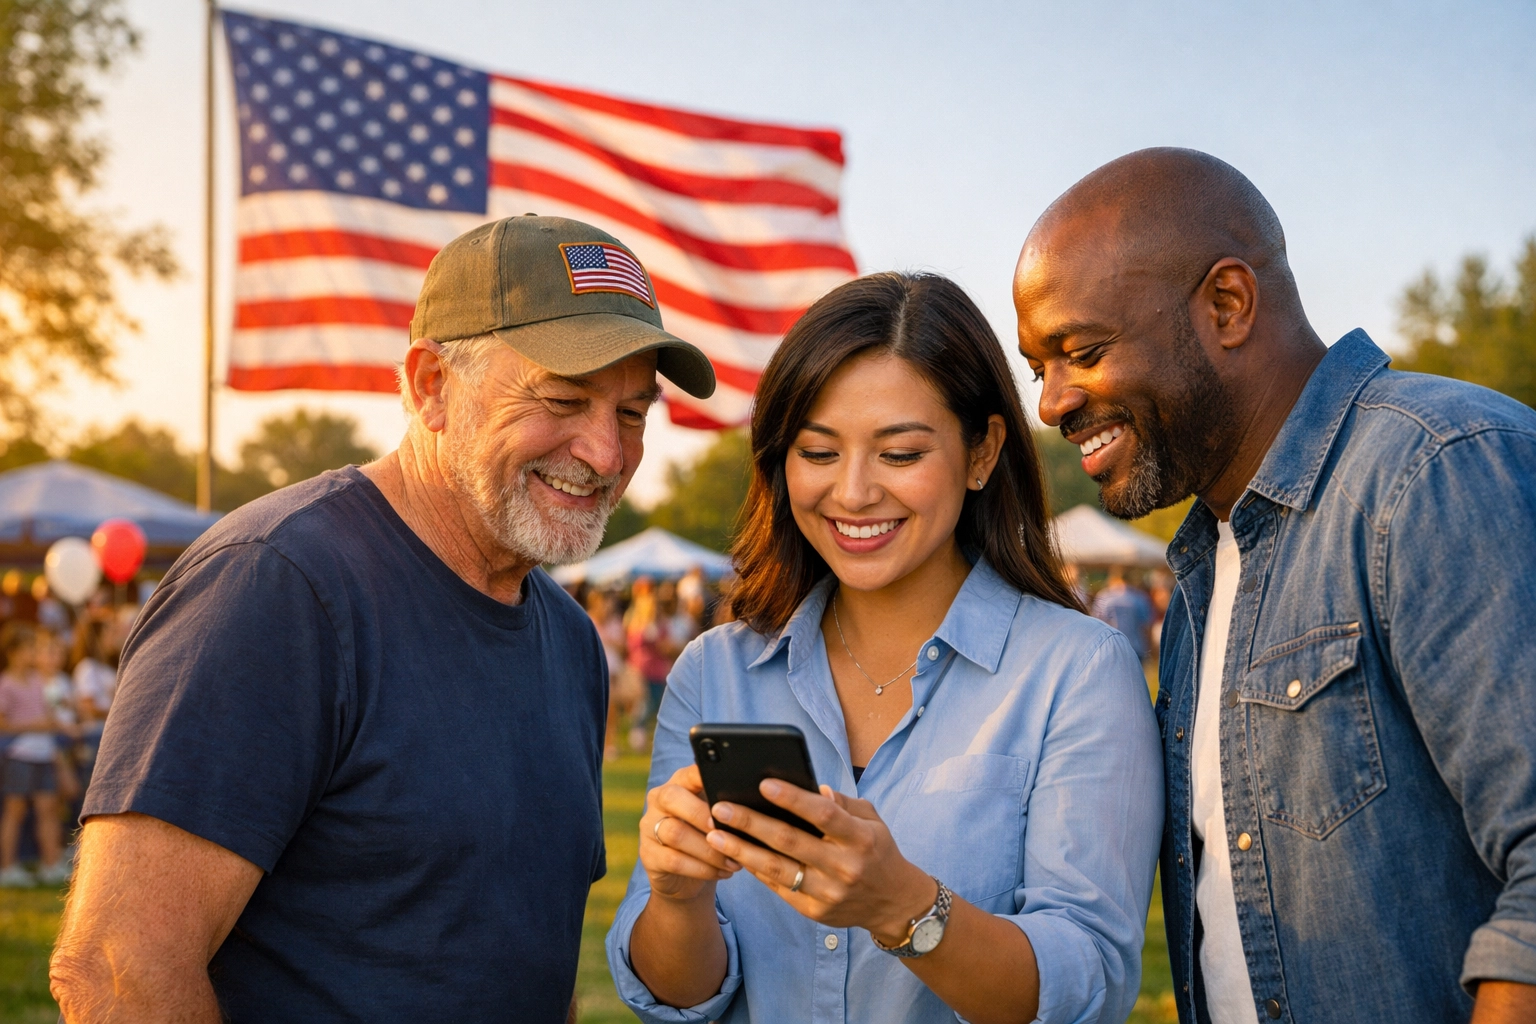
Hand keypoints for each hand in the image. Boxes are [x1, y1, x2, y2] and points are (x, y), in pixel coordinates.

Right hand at [638, 765, 740, 903]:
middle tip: (729, 829)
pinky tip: (723, 872)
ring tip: (734, 860)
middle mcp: (659, 800)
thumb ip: (727, 805)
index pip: (689, 772)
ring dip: (709, 849)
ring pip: (676, 833)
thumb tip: (757, 800)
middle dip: (702, 814)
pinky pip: (674, 860)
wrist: (686, 877)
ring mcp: (649, 827)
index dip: (704, 775)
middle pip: (673, 798)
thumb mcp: (716, 817)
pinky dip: (703, 868)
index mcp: (679, 782)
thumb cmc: (708, 837)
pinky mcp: (649, 855)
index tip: (726, 784)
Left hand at [705, 779, 935, 945]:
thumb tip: (814, 789)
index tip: (764, 783)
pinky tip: (734, 855)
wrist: (894, 903)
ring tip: (715, 834)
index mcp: (861, 838)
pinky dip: (755, 870)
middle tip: (720, 807)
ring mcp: (828, 892)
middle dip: (751, 823)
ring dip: (741, 851)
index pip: (823, 814)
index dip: (793, 798)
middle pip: (790, 842)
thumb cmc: (877, 851)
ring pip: (777, 869)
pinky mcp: (815, 911)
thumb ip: (843, 803)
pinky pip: (778, 887)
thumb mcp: (872, 820)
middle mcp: (844, 866)